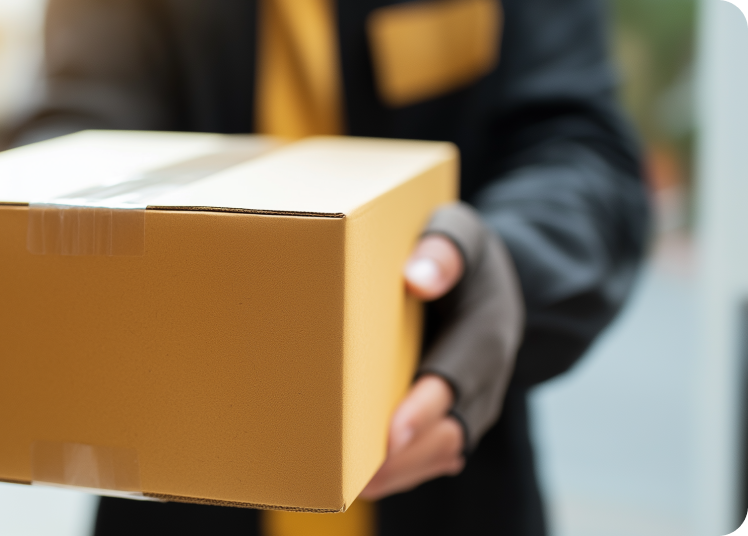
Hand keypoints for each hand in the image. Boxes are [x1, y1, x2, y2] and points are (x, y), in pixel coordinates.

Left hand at [359, 234, 466, 499]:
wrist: (487, 276)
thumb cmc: (459, 250)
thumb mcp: (458, 232)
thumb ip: (444, 248)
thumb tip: (419, 276)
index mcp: (487, 331)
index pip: (457, 377)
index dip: (425, 408)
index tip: (391, 432)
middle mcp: (489, 377)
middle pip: (452, 430)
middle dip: (406, 457)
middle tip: (357, 478)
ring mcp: (477, 403)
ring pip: (445, 451)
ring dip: (402, 473)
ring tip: (352, 488)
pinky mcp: (458, 417)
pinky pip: (436, 454)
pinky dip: (405, 471)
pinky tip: (365, 483)